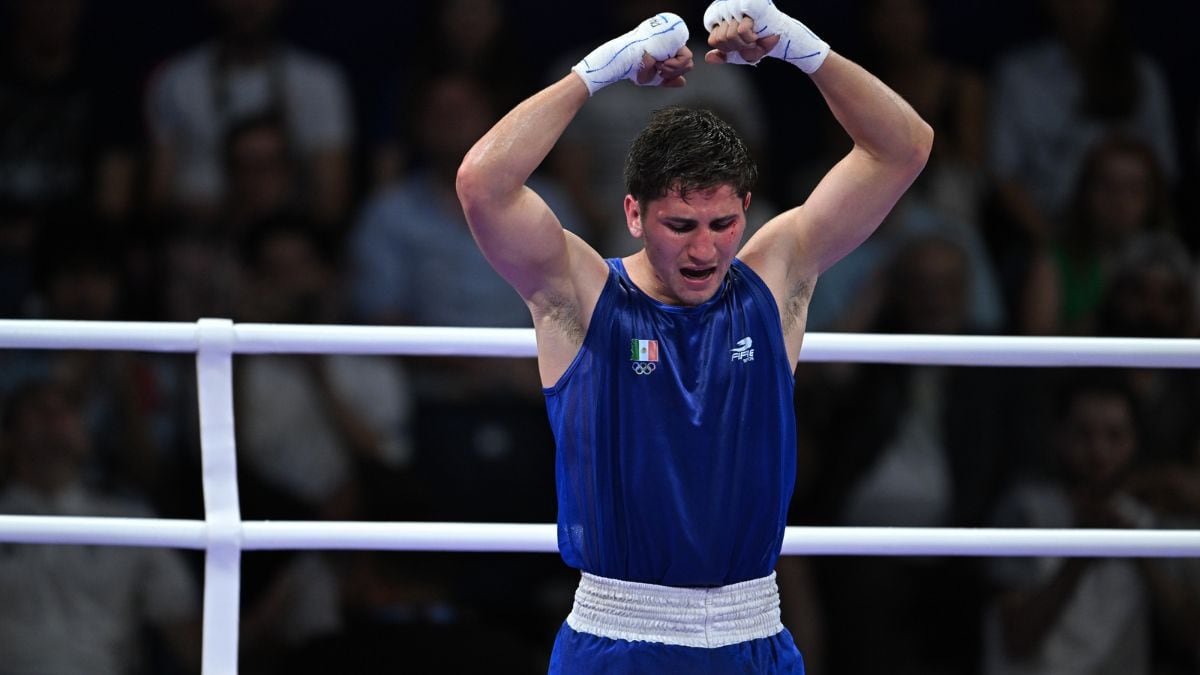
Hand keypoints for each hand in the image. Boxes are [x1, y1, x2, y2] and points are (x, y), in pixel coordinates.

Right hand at [571, 13, 690, 94]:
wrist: (625, 61)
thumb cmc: (634, 69)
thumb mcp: (653, 78)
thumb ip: (669, 80)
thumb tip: (683, 82)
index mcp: (668, 54)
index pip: (683, 67)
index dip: (674, 75)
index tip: (661, 76)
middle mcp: (672, 46)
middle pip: (688, 65)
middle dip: (674, 72)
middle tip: (659, 70)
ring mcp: (673, 42)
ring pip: (688, 62)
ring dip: (673, 69)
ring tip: (658, 65)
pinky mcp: (673, 38)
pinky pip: (686, 57)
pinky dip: (674, 65)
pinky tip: (661, 63)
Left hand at [705, 16, 779, 64]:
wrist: (777, 39)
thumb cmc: (758, 45)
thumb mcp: (739, 55)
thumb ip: (723, 57)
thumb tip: (708, 58)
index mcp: (723, 26)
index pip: (713, 40)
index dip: (726, 49)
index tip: (738, 48)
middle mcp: (728, 17)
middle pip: (721, 38)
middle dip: (736, 47)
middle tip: (747, 44)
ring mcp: (737, 12)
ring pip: (730, 34)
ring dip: (744, 43)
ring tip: (752, 40)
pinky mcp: (749, 11)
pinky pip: (741, 30)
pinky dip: (749, 38)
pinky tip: (755, 36)